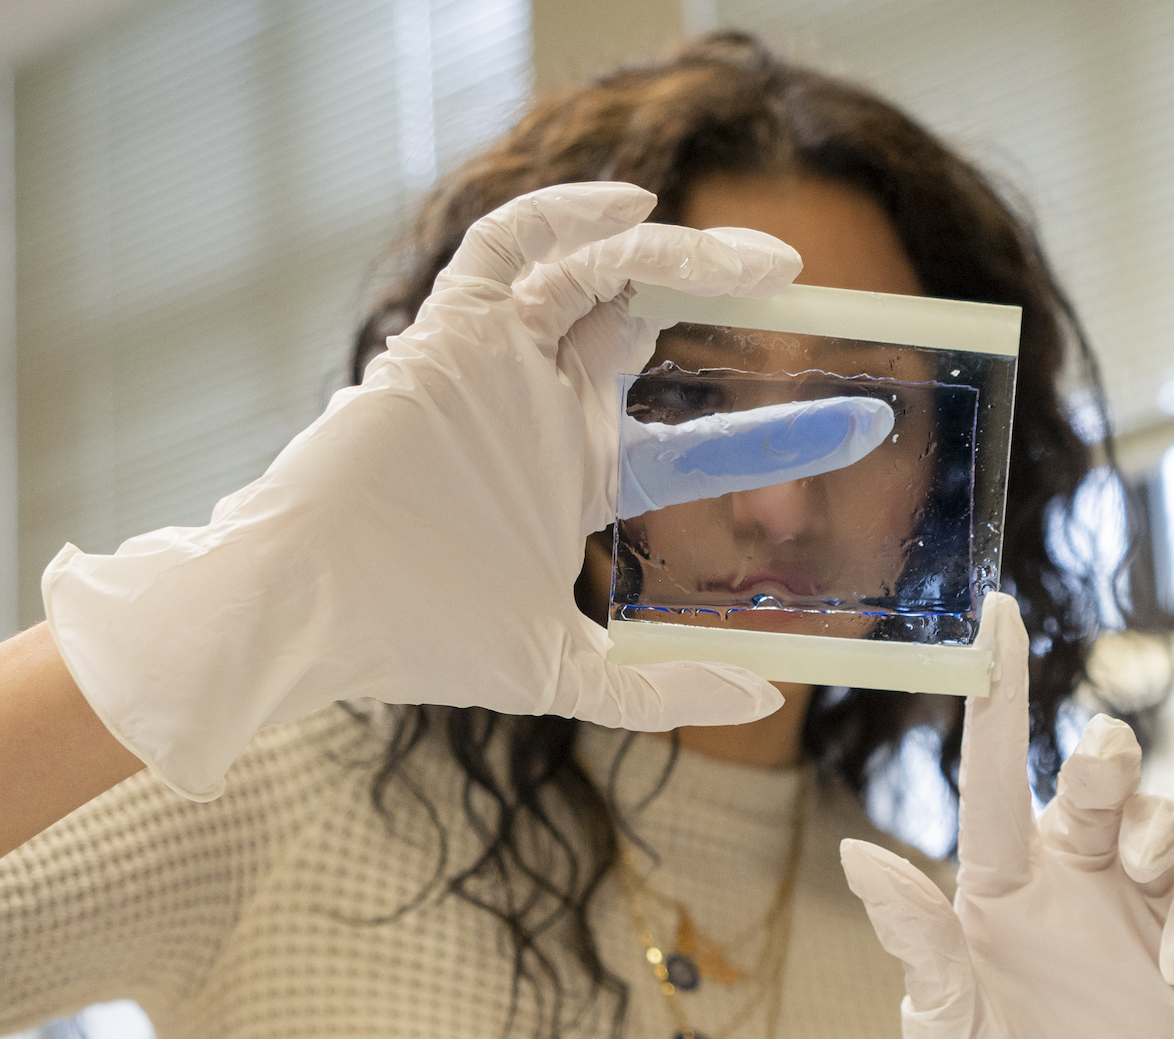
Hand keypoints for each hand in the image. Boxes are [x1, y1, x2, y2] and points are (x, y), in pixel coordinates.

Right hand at [43, 182, 837, 799]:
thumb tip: (768, 696)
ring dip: (676, 253)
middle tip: (804, 289)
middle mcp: (546, 409)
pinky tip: (633, 207)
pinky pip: (508, 249)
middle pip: (651, 329)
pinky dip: (564, 217)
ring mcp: (500, 366)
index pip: (698, 444)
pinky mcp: (448, 334)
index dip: (781, 433)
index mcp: (576, 477)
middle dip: (727, 298)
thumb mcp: (562, 670)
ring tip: (760, 260)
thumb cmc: (416, 641)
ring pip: (595, 275)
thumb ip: (659, 686)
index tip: (868, 427)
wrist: (305, 614)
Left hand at [839, 593, 1173, 1038]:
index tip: (998, 614)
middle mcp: (1068, 876)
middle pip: (1099, 779)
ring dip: (1162, 829)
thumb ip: (915, 939)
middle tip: (1101, 764)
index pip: (993, 770)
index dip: (998, 692)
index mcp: (998, 876)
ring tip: (1146, 878)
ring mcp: (1133, 911)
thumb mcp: (941, 1014)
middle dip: (1109, 755)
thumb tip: (856, 856)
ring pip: (1166, 820)